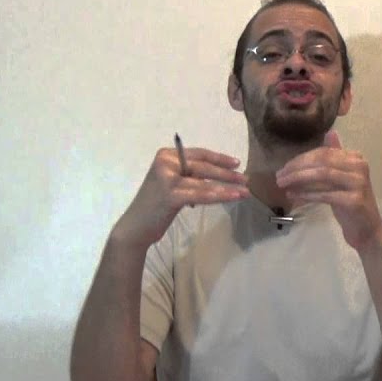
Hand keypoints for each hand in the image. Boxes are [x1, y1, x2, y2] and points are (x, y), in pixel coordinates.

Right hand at [113, 145, 249, 248]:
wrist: (136, 226)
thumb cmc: (156, 206)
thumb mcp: (173, 183)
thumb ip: (189, 175)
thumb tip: (219, 173)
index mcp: (166, 155)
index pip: (199, 154)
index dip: (219, 158)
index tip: (236, 163)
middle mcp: (165, 162)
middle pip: (204, 166)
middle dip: (227, 173)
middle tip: (245, 179)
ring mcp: (167, 178)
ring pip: (204, 181)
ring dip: (227, 187)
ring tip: (244, 191)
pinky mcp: (170, 195)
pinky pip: (200, 195)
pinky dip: (218, 196)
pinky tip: (231, 197)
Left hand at [275, 131, 381, 250]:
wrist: (367, 229)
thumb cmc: (350, 203)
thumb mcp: (341, 177)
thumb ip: (335, 156)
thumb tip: (330, 132)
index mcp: (356, 158)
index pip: (324, 153)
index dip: (301, 159)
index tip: (284, 168)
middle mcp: (359, 167)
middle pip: (322, 161)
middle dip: (297, 168)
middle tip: (279, 176)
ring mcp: (358, 183)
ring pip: (322, 175)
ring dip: (298, 179)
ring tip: (283, 185)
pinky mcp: (354, 200)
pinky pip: (325, 194)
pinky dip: (306, 194)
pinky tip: (293, 196)